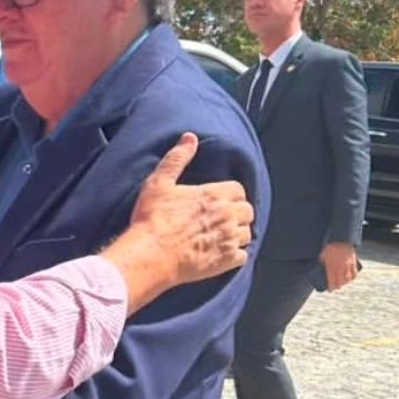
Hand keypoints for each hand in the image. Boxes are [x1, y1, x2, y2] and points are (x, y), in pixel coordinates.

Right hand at [105, 134, 253, 312]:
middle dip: (237, 213)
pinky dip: (236, 255)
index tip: (218, 201)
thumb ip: (177, 159)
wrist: (151, 253)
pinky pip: (243, 256)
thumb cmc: (152, 217)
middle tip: (220, 219)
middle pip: (247, 211)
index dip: (229, 195)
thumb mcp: (159, 182)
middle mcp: (228, 216)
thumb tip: (190, 137)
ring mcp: (229, 239)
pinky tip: (221, 254)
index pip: (238, 190)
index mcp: (215, 194)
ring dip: (237, 234)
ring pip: (247, 234)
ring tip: (221, 237)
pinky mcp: (226, 261)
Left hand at [320, 242, 358, 291]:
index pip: (331, 280)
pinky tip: (350, 279)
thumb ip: (323, 263)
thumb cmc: (330, 247)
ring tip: (342, 284)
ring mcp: (347, 266)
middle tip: (336, 288)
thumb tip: (321, 267)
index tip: (330, 290)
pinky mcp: (353, 263)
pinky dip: (353, 277)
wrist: (341, 240)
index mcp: (331, 266)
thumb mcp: (323, 255)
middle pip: (340, 281)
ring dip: (345, 283)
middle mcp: (340, 268)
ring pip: (348, 278)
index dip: (331, 286)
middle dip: (338, 286)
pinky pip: (354, 273)